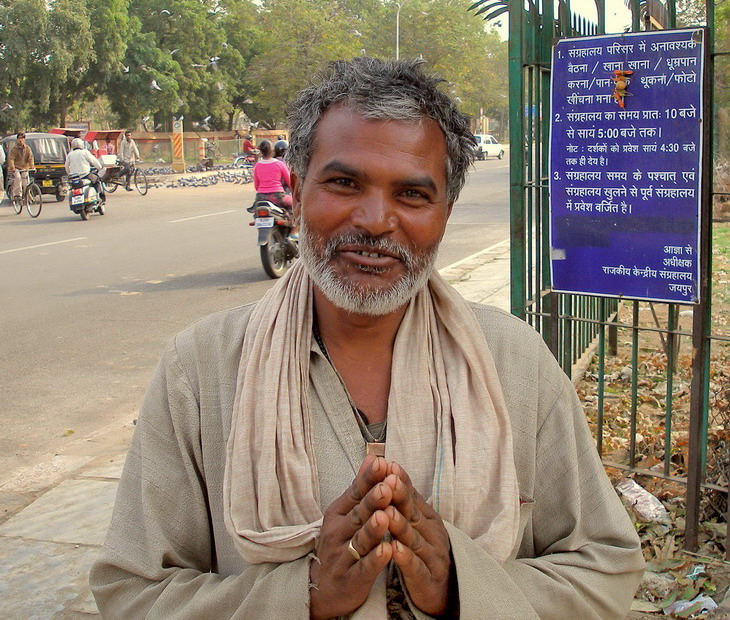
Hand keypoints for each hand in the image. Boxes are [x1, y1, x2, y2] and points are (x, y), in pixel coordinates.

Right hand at [310, 455, 393, 619]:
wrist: (322, 591)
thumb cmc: (341, 544)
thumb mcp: (345, 514)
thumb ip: (360, 488)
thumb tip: (372, 457)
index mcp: (338, 514)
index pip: (355, 492)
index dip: (369, 479)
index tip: (382, 462)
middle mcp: (338, 533)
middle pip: (358, 514)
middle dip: (373, 500)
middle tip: (387, 486)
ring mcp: (343, 557)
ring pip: (361, 540)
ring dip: (373, 528)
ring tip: (385, 516)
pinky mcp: (351, 580)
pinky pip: (364, 569)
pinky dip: (375, 560)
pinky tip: (387, 550)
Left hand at [383, 462, 453, 615]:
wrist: (445, 592)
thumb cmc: (424, 551)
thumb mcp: (417, 522)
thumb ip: (406, 499)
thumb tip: (392, 467)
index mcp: (428, 518)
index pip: (412, 496)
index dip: (400, 482)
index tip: (388, 464)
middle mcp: (432, 534)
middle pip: (413, 514)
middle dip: (400, 497)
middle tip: (387, 481)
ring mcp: (432, 557)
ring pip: (414, 539)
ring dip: (400, 525)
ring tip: (387, 512)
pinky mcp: (427, 580)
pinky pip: (415, 567)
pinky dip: (405, 558)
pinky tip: (394, 550)